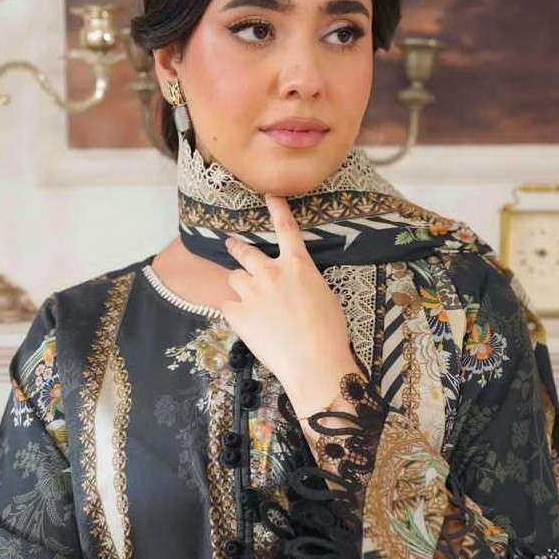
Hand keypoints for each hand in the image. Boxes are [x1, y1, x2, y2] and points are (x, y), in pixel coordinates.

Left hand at [221, 194, 357, 416]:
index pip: (285, 228)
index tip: (269, 195)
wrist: (313, 362)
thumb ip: (304, 282)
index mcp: (298, 266)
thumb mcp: (325, 297)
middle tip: (231, 245)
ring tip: (248, 301)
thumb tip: (292, 285)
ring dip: (240, 286)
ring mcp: (251, 292)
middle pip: (246, 252)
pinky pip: (229, 306)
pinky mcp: (237, 313)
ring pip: (235, 278)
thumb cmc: (328, 333)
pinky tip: (249, 325)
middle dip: (236, 247)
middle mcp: (271, 273)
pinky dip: (236, 312)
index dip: (276, 209)